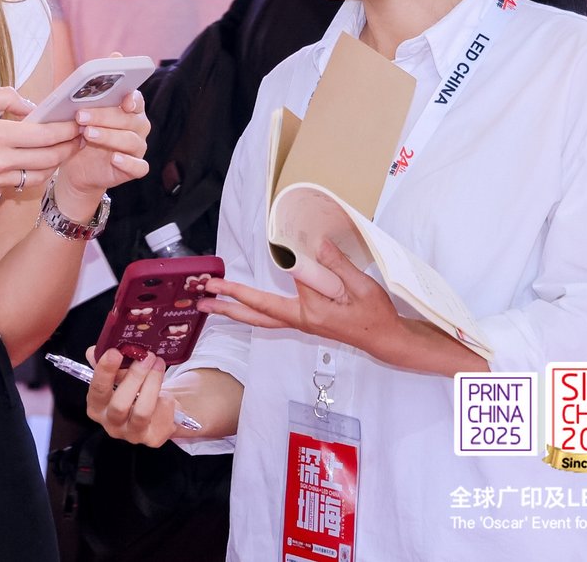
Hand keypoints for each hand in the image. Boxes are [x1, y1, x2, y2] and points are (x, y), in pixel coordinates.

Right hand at [0, 87, 80, 201]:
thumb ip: (5, 97)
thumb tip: (31, 107)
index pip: (46, 136)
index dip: (67, 130)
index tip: (78, 122)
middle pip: (50, 159)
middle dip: (70, 148)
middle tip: (80, 137)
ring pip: (38, 176)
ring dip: (54, 164)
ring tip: (61, 150)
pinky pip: (16, 184)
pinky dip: (27, 172)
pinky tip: (29, 161)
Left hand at [57, 88, 150, 200]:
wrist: (77, 167)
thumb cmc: (81, 137)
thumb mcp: (78, 119)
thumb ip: (82, 105)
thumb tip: (70, 88)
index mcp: (128, 110)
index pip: (135, 100)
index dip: (132, 99)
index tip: (123, 101)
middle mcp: (137, 128)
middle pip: (129, 119)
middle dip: (104, 116)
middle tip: (81, 116)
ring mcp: (137, 149)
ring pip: (131, 141)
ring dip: (109, 136)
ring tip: (88, 134)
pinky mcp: (134, 169)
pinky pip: (139, 167)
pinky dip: (128, 162)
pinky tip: (114, 158)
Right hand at [85, 347, 178, 447]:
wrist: (157, 413)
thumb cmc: (134, 391)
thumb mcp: (120, 376)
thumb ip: (109, 364)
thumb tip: (93, 351)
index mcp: (98, 407)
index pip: (97, 391)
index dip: (104, 372)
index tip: (115, 352)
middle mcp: (112, 424)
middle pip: (119, 405)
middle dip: (135, 376)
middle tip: (147, 355)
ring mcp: (132, 434)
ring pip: (142, 412)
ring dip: (152, 383)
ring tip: (159, 363)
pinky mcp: (153, 438)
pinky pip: (161, 416)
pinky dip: (167, 399)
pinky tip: (167, 392)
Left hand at [199, 240, 409, 362]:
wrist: (384, 339)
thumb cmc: (375, 315)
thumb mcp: (361, 287)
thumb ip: (336, 267)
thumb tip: (315, 245)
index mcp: (312, 313)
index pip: (278, 293)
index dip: (260, 279)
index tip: (242, 266)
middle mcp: (301, 321)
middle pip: (257, 314)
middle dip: (228, 304)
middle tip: (202, 296)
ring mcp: (301, 323)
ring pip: (260, 319)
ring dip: (234, 310)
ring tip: (209, 304)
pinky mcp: (304, 322)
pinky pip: (270, 317)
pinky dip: (251, 311)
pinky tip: (242, 307)